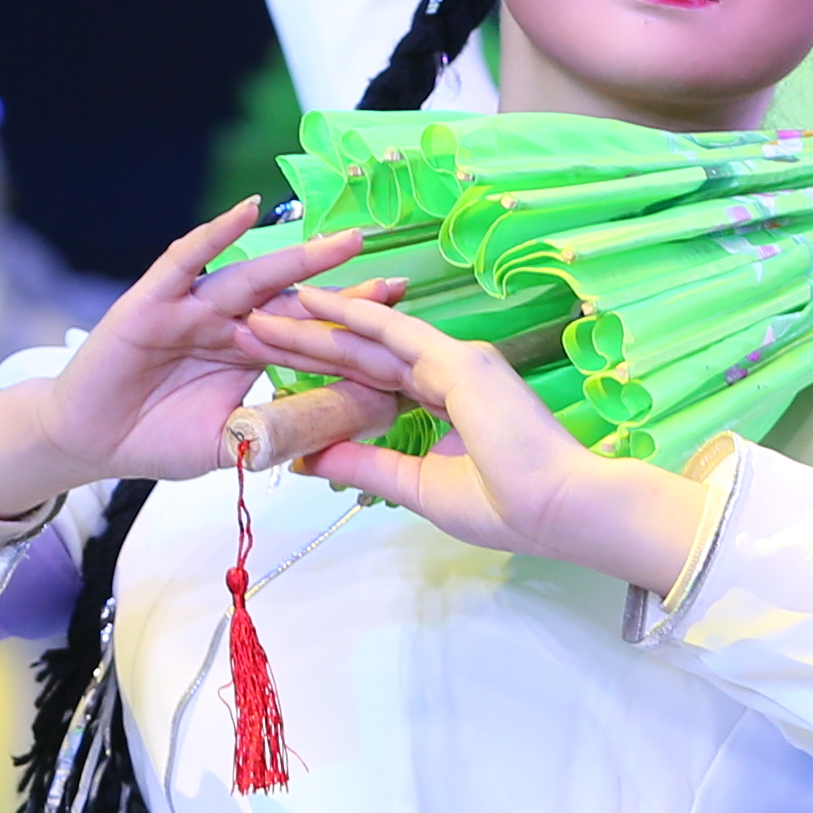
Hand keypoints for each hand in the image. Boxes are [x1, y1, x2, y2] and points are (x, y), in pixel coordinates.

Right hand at [0, 201, 376, 518]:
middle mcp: (228, 321)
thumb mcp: (227, 443)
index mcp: (250, 352)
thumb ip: (270, 436)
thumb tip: (330, 441)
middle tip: (398, 278)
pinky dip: (215, 234)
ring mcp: (192, 307)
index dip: (353, 327)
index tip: (405, 323)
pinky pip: (186, 260)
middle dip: (344, 287)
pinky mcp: (153, 300)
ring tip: (344, 241)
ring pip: (253, 276)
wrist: (88, 440)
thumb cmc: (154, 438)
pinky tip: (247, 210)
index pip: (311, 334)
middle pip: (294, 299)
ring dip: (299, 258)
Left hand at [253, 278, 708, 593]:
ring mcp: (457, 360)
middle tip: (252, 323)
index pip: (370, 380)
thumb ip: (365, 466)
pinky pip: (397, 335)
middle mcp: (449, 371)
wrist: (560, 509)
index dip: (323, 370)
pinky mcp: (461, 362)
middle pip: (361, 354)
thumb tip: (308, 460)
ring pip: (371, 339)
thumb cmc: (506, 507)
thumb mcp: (417, 487)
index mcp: (445, 399)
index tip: (277, 365)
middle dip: (306, 340)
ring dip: (317, 324)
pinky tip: (316, 303)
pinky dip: (355, 317)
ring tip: (265, 310)